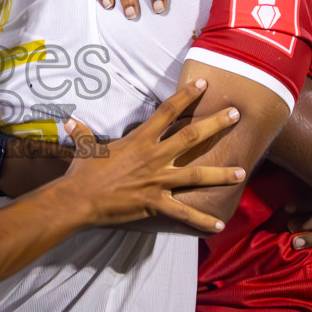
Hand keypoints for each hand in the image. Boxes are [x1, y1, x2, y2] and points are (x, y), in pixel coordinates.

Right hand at [61, 81, 243, 233]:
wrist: (79, 199)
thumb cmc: (82, 173)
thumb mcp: (85, 149)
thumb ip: (83, 134)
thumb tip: (70, 121)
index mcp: (139, 140)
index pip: (167, 112)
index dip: (186, 97)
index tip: (203, 86)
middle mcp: (154, 157)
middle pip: (191, 137)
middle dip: (216, 125)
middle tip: (236, 115)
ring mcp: (157, 181)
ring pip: (196, 176)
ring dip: (220, 174)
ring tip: (242, 172)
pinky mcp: (156, 203)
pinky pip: (183, 213)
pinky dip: (201, 220)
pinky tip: (219, 225)